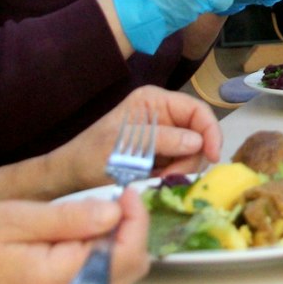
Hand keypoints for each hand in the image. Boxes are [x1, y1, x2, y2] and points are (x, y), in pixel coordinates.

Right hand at [0, 193, 149, 283]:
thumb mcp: (14, 218)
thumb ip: (70, 217)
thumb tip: (116, 211)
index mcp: (60, 282)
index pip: (126, 251)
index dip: (136, 217)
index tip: (127, 189)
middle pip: (128, 267)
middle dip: (129, 230)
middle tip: (114, 197)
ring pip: (113, 274)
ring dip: (113, 241)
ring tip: (90, 212)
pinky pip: (93, 281)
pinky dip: (96, 254)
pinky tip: (74, 233)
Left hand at [58, 86, 222, 192]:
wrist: (70, 178)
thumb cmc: (90, 156)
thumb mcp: (125, 147)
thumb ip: (161, 140)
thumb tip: (197, 141)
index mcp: (154, 101)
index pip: (197, 110)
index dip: (210, 131)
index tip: (213, 157)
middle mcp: (163, 114)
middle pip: (199, 133)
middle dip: (192, 157)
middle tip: (174, 177)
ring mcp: (163, 136)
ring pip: (193, 153)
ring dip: (182, 170)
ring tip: (159, 181)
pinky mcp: (161, 155)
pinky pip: (181, 165)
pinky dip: (174, 176)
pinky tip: (157, 183)